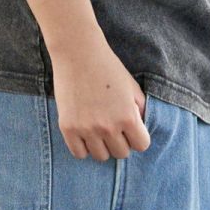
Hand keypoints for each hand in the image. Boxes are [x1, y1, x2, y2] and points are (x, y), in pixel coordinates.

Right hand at [49, 35, 150, 161]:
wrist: (78, 53)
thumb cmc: (108, 68)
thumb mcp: (132, 88)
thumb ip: (140, 111)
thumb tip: (141, 130)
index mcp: (128, 117)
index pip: (142, 145)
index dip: (138, 137)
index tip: (130, 128)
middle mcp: (108, 127)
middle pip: (121, 153)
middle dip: (121, 142)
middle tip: (113, 127)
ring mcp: (86, 129)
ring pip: (101, 156)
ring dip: (102, 146)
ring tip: (98, 130)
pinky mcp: (67, 128)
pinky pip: (79, 154)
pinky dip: (84, 147)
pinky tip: (85, 134)